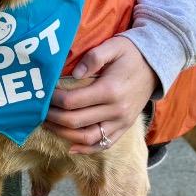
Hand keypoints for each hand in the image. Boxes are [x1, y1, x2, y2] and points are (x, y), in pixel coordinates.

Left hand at [43, 36, 158, 153]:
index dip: (54, 100)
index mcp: (110, 90)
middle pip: (76, 122)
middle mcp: (116, 110)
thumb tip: (74, 74)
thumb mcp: (113, 46)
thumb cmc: (130, 53)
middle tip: (40, 110)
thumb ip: (93, 57)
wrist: (155, 65)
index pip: (73, 101)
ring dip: (64, 135)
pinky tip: (71, 147)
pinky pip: (104, 144)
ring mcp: (121, 122)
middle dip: (53, 118)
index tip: (44, 94)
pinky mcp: (124, 127)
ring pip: (87, 138)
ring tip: (49, 125)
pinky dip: (87, 149)